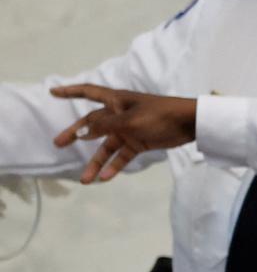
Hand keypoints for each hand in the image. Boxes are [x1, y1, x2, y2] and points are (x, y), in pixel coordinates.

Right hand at [50, 84, 197, 183]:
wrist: (190, 123)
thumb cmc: (159, 115)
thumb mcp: (129, 120)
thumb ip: (105, 126)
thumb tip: (82, 131)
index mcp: (116, 101)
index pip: (88, 92)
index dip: (70, 92)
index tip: (53, 92)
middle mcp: (119, 114)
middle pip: (92, 124)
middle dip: (76, 133)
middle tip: (59, 143)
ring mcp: (129, 129)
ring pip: (107, 146)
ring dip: (96, 162)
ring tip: (85, 179)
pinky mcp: (139, 142)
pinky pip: (123, 155)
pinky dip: (115, 166)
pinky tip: (105, 178)